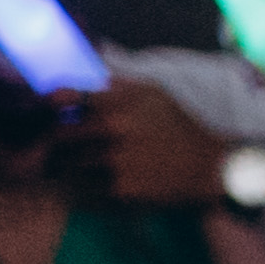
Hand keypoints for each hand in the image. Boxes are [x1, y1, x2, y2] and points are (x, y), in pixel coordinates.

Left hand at [48, 78, 226, 209]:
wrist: (214, 168)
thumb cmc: (182, 128)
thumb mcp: (156, 93)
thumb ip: (118, 83)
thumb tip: (84, 74)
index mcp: (120, 101)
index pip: (65, 96)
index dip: (51, 105)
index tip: (53, 115)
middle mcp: (115, 128)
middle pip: (59, 135)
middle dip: (56, 142)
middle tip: (59, 148)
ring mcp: (117, 160)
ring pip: (69, 164)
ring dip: (69, 167)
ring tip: (77, 168)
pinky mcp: (122, 189)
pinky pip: (85, 189)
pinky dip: (84, 188)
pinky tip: (96, 184)